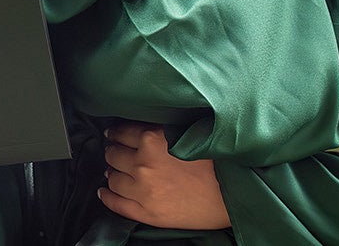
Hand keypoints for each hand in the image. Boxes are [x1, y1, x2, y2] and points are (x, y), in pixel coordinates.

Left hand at [99, 122, 229, 229]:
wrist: (233, 195)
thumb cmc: (217, 163)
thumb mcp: (187, 133)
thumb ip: (162, 129)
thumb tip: (142, 126)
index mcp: (153, 140)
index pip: (122, 132)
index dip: (116, 133)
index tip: (113, 134)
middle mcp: (143, 164)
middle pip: (113, 154)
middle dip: (114, 152)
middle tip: (116, 152)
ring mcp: (142, 190)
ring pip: (112, 178)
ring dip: (112, 173)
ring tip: (113, 171)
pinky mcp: (147, 212)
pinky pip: (116, 204)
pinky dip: (107, 196)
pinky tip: (104, 192)